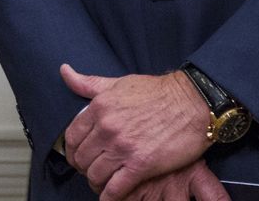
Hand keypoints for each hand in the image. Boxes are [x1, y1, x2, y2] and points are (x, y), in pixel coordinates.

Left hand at [60, 65, 210, 199]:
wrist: (193, 102)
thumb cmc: (158, 92)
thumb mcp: (118, 82)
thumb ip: (89, 83)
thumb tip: (65, 71)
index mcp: (99, 108)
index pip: (72, 137)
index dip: (73, 150)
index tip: (79, 156)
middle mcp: (107, 128)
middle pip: (82, 158)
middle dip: (84, 168)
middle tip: (92, 170)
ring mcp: (123, 147)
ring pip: (95, 175)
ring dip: (96, 183)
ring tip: (102, 183)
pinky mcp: (141, 165)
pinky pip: (116, 188)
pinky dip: (109, 197)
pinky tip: (110, 198)